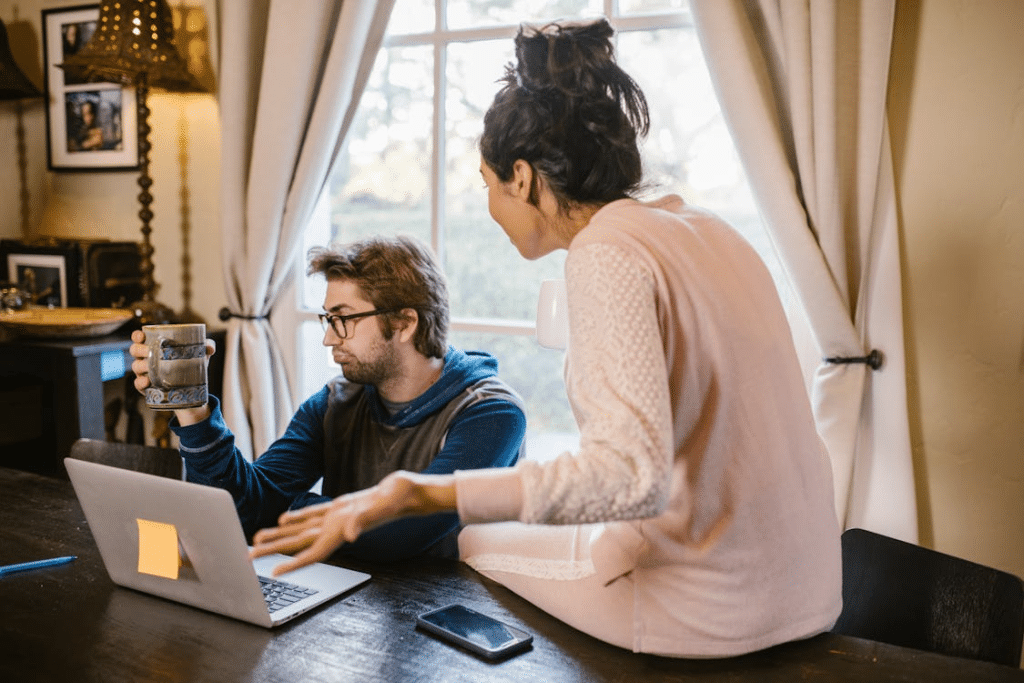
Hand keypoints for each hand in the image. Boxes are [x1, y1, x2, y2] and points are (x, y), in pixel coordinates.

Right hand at [130, 328, 215, 424]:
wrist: (193, 389)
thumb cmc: (191, 365)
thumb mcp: (200, 354)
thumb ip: (207, 346)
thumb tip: (209, 347)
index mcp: (156, 347)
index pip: (140, 338)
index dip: (137, 336)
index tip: (141, 335)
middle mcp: (147, 358)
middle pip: (134, 350)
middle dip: (139, 349)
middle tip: (149, 350)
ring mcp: (145, 372)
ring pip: (136, 366)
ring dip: (140, 365)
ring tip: (149, 367)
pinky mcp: (147, 387)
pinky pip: (138, 384)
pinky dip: (140, 382)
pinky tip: (148, 381)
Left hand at [250, 471, 456, 574]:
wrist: (409, 491)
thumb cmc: (398, 499)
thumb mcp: (382, 507)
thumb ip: (365, 521)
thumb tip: (351, 534)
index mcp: (341, 531)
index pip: (312, 552)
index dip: (293, 563)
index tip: (273, 573)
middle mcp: (335, 528)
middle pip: (299, 543)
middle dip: (273, 550)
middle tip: (247, 557)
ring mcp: (336, 518)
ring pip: (302, 530)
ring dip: (279, 536)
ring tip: (257, 540)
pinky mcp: (339, 507)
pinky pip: (312, 514)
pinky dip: (296, 518)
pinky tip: (284, 520)